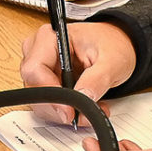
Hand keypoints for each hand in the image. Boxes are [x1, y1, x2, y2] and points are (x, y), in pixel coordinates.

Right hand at [20, 21, 134, 125]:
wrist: (116, 46)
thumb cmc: (112, 44)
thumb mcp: (112, 61)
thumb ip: (97, 79)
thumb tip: (83, 98)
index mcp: (49, 37)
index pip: (35, 69)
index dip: (50, 94)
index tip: (69, 111)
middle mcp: (38, 51)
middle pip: (34, 89)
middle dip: (60, 107)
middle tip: (84, 113)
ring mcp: (39, 68)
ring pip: (39, 102)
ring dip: (64, 112)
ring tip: (90, 106)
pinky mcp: (44, 82)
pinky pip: (46, 105)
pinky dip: (64, 111)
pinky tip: (83, 106)